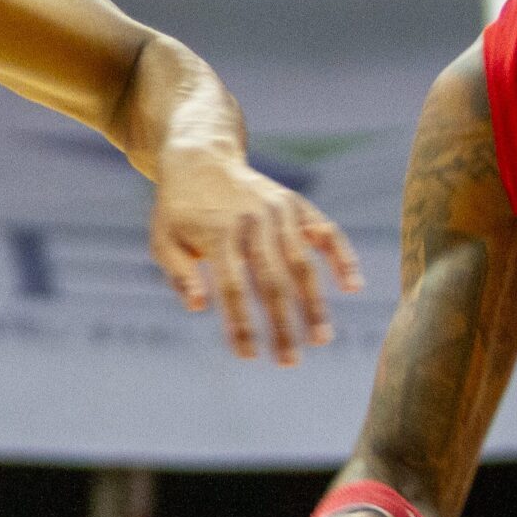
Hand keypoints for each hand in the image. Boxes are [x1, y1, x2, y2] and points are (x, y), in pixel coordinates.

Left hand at [151, 147, 360, 364]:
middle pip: (272, 280)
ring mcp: (277, 210)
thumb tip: (199, 307)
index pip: (233, 288)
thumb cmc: (178, 208)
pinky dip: (341, 256)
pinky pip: (324, 230)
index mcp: (217, 233)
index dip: (242, 324)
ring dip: (314, 302)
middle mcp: (252, 221)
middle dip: (282, 324)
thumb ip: (179, 274)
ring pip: (302, 261)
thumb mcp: (163, 238)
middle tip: (290, 362)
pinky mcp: (294, 203)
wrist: (201, 154)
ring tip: (321, 338)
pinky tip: (353, 285)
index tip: (249, 356)